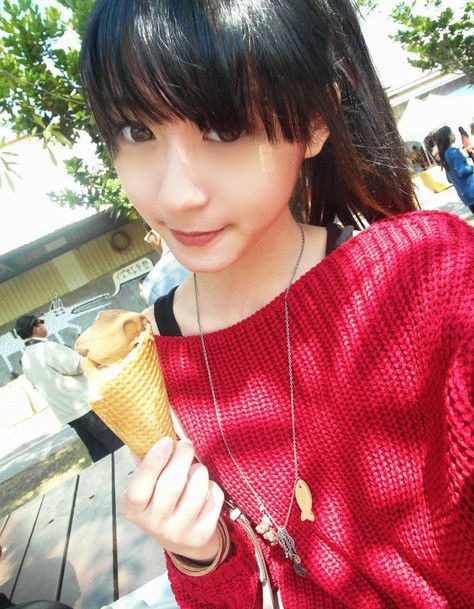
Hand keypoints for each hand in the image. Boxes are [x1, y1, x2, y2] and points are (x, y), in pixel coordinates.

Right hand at [120, 437, 224, 562]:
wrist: (181, 538)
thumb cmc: (161, 499)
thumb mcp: (147, 486)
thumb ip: (147, 462)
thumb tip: (150, 432)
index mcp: (133, 509)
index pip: (138, 489)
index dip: (152, 463)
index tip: (167, 440)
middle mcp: (154, 525)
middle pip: (171, 486)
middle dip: (182, 457)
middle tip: (186, 444)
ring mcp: (178, 532)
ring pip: (196, 490)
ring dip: (199, 471)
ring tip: (195, 469)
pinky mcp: (201, 536)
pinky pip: (213, 499)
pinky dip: (212, 487)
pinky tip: (204, 488)